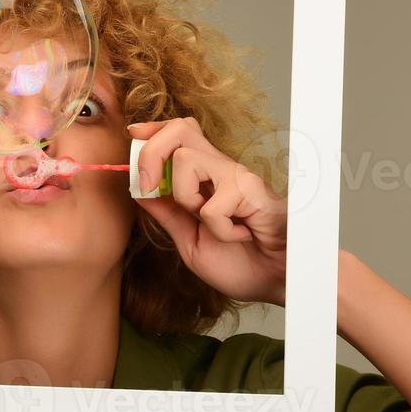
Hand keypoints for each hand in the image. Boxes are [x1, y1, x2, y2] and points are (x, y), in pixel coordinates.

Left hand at [127, 118, 286, 305]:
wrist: (277, 282)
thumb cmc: (241, 264)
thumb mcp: (191, 241)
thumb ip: (168, 215)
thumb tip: (139, 190)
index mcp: (204, 179)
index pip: (178, 135)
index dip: (153, 131)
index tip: (133, 136)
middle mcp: (220, 170)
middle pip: (180, 129)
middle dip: (152, 152)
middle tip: (148, 185)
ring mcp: (236, 177)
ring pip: (187, 159)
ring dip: (185, 198)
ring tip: (209, 223)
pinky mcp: (251, 191)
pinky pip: (212, 205)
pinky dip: (219, 230)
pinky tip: (241, 236)